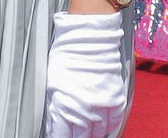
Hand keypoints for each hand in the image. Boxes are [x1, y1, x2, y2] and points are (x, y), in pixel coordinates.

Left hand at [42, 10, 129, 137]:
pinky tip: (103, 130)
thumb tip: (54, 119)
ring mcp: (102, 105)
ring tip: (86, 135)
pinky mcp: (115, 100)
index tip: (56, 136)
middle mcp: (84, 108)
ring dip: (92, 135)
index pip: (60, 132)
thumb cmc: (65, 54)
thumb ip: (54, 102)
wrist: (90, 39)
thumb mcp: (52, 79)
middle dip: (75, 137)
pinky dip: (108, 128)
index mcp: (64, 103)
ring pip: (98, 132)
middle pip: (81, 136)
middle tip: (71, 136)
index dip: (58, 136)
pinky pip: (114, 122)